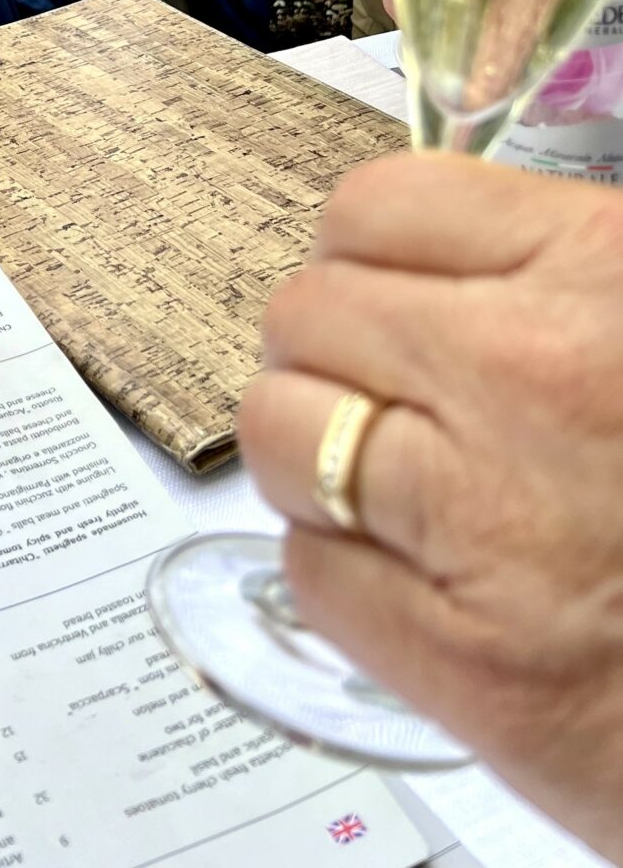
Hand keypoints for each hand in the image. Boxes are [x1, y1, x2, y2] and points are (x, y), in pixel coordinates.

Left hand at [238, 155, 622, 862]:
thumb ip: (556, 281)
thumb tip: (449, 263)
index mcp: (598, 273)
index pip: (379, 207)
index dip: (374, 260)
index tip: (396, 299)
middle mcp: (524, 373)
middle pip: (307, 312)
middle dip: (332, 355)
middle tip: (390, 402)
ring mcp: (480, 513)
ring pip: (277, 429)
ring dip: (313, 456)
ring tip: (393, 490)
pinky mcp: (465, 660)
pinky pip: (312, 568)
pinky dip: (348, 575)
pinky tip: (424, 586)